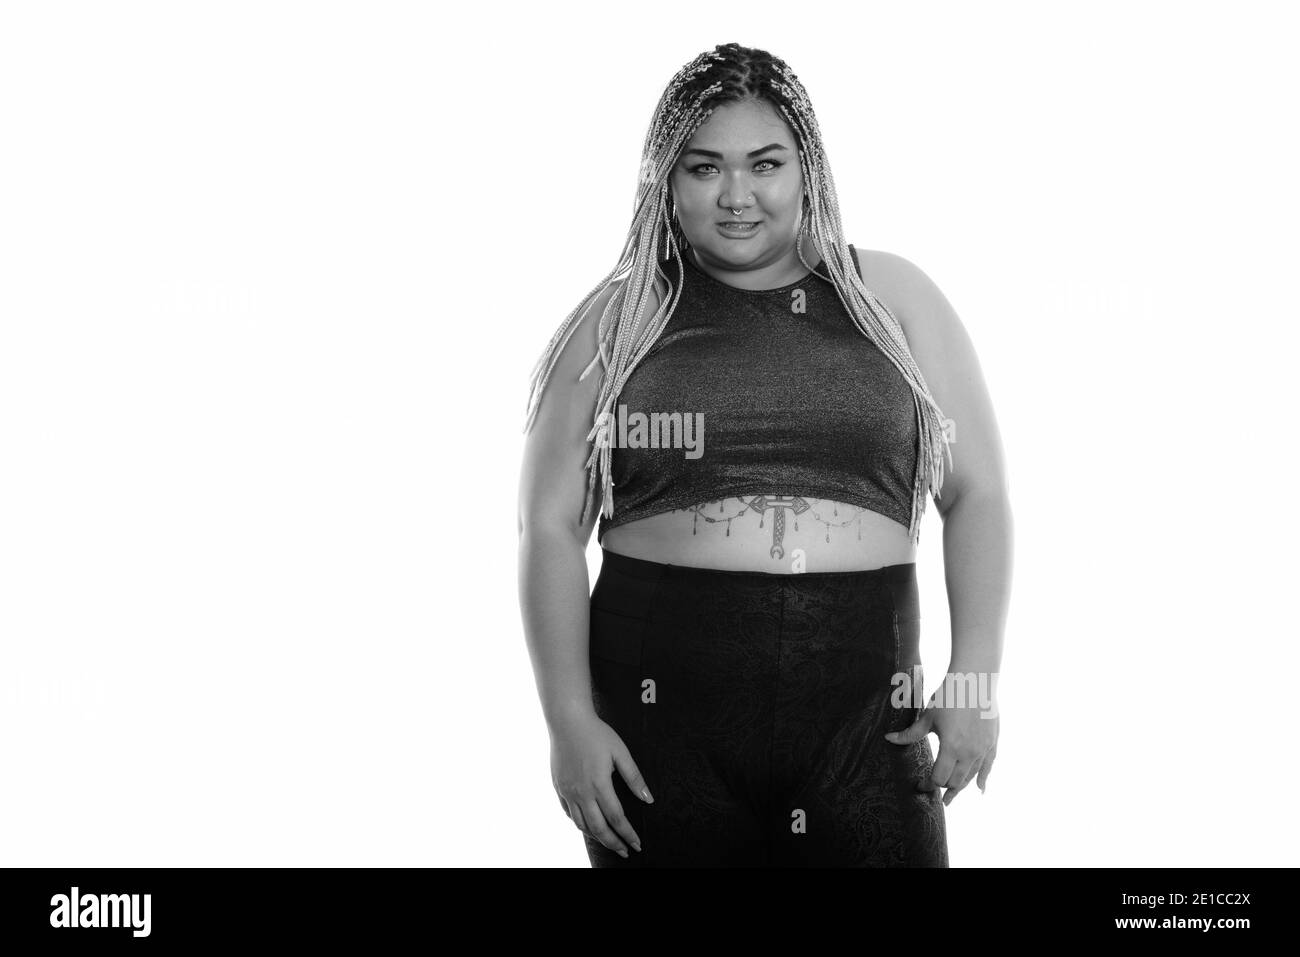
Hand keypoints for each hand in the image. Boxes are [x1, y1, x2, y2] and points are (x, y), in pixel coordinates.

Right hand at [549, 711, 652, 857]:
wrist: (567, 720)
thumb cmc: (596, 733)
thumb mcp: (620, 752)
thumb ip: (634, 778)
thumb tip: (648, 799)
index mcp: (599, 785)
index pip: (617, 819)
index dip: (628, 834)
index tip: (637, 844)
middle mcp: (581, 793)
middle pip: (598, 828)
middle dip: (614, 843)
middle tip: (625, 851)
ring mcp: (568, 791)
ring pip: (582, 825)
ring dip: (597, 837)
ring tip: (609, 841)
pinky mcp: (559, 787)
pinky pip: (569, 813)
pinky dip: (580, 824)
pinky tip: (588, 825)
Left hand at [884, 683, 998, 805]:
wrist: (975, 681)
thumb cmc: (949, 696)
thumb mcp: (928, 717)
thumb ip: (910, 734)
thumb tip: (888, 739)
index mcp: (952, 748)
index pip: (938, 778)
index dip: (928, 785)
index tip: (920, 785)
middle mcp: (970, 753)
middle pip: (956, 782)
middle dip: (943, 789)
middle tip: (935, 792)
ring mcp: (983, 750)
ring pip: (971, 777)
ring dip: (961, 787)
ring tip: (952, 796)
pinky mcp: (992, 743)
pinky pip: (988, 767)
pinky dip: (983, 779)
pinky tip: (980, 789)